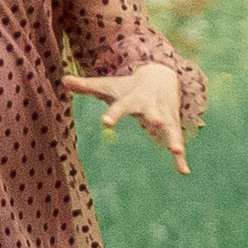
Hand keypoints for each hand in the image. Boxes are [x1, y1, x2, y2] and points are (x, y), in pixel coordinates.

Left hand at [67, 60, 188, 173]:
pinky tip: (184, 172)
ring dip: (174, 138)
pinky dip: (181, 157)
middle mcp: (151, 107)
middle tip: (156, 121)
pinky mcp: (173, 124)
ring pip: (170, 128)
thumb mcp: (108, 85)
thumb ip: (87, 86)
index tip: (105, 122)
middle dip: (155, 117)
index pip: (120, 107)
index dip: (113, 114)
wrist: (161, 75)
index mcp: (132, 99)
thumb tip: (63, 80)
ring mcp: (165, 116)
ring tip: (175, 150)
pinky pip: (178, 142)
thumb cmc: (129, 85)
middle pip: (152, 112)